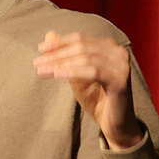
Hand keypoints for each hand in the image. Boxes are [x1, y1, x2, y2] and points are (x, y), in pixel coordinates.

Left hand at [33, 31, 144, 148]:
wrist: (115, 123)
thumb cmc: (97, 99)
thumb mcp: (76, 75)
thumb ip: (65, 55)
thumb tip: (49, 34)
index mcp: (109, 47)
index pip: (81, 39)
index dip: (60, 43)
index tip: (40, 48)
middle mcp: (118, 52)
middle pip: (81, 47)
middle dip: (57, 54)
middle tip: (37, 62)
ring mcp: (121, 65)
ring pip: (85, 58)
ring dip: (61, 63)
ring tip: (42, 70)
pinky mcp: (120, 80)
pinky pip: (92, 72)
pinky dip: (72, 72)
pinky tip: (57, 75)